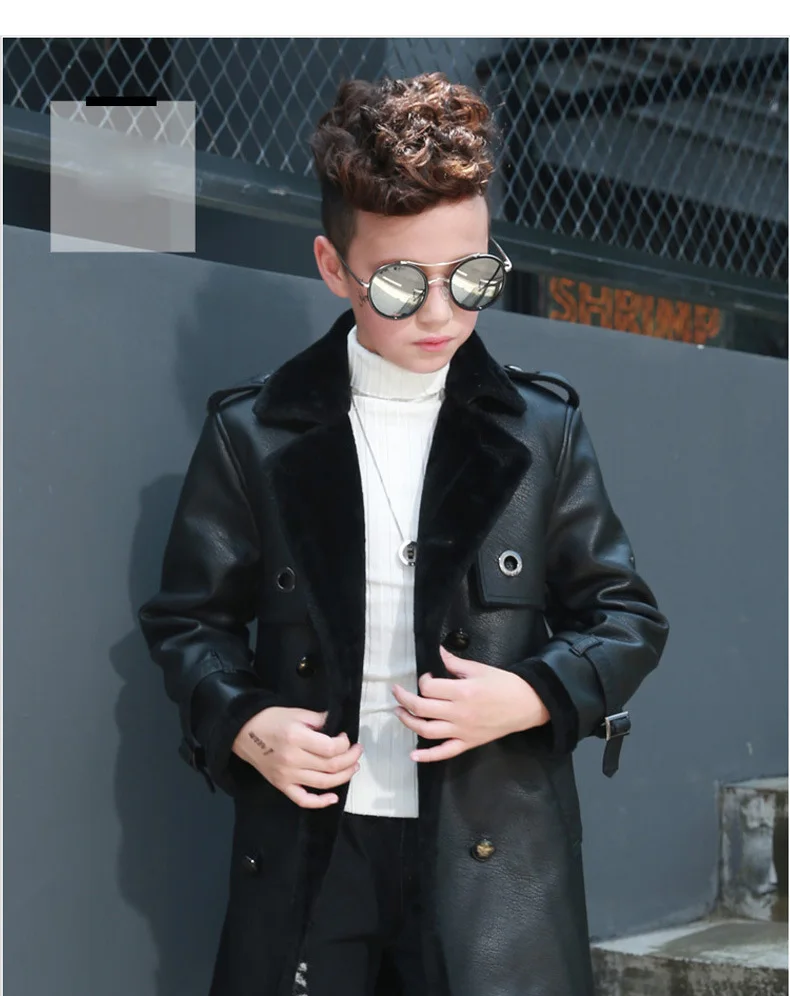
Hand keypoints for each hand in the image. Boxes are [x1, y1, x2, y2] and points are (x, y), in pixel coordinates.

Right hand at [232, 707, 362, 808]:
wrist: (243, 733)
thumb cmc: (270, 719)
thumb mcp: (296, 712)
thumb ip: (318, 719)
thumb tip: (336, 725)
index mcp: (297, 738)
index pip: (330, 748)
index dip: (345, 744)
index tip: (346, 737)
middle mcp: (293, 760)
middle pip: (330, 766)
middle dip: (350, 759)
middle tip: (357, 751)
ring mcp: (287, 776)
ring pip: (323, 783)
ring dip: (343, 776)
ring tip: (353, 767)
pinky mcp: (281, 785)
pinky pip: (303, 799)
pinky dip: (320, 802)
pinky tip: (334, 797)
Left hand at [392, 645, 550, 761]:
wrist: (527, 704)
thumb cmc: (503, 684)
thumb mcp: (479, 669)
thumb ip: (455, 663)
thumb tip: (438, 652)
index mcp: (462, 691)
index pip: (428, 687)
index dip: (423, 680)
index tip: (428, 676)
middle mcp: (458, 713)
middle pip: (421, 708)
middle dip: (404, 699)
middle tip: (396, 692)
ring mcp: (462, 731)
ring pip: (427, 731)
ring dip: (408, 722)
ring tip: (399, 713)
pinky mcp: (468, 743)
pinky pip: (444, 752)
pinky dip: (427, 756)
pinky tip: (413, 755)